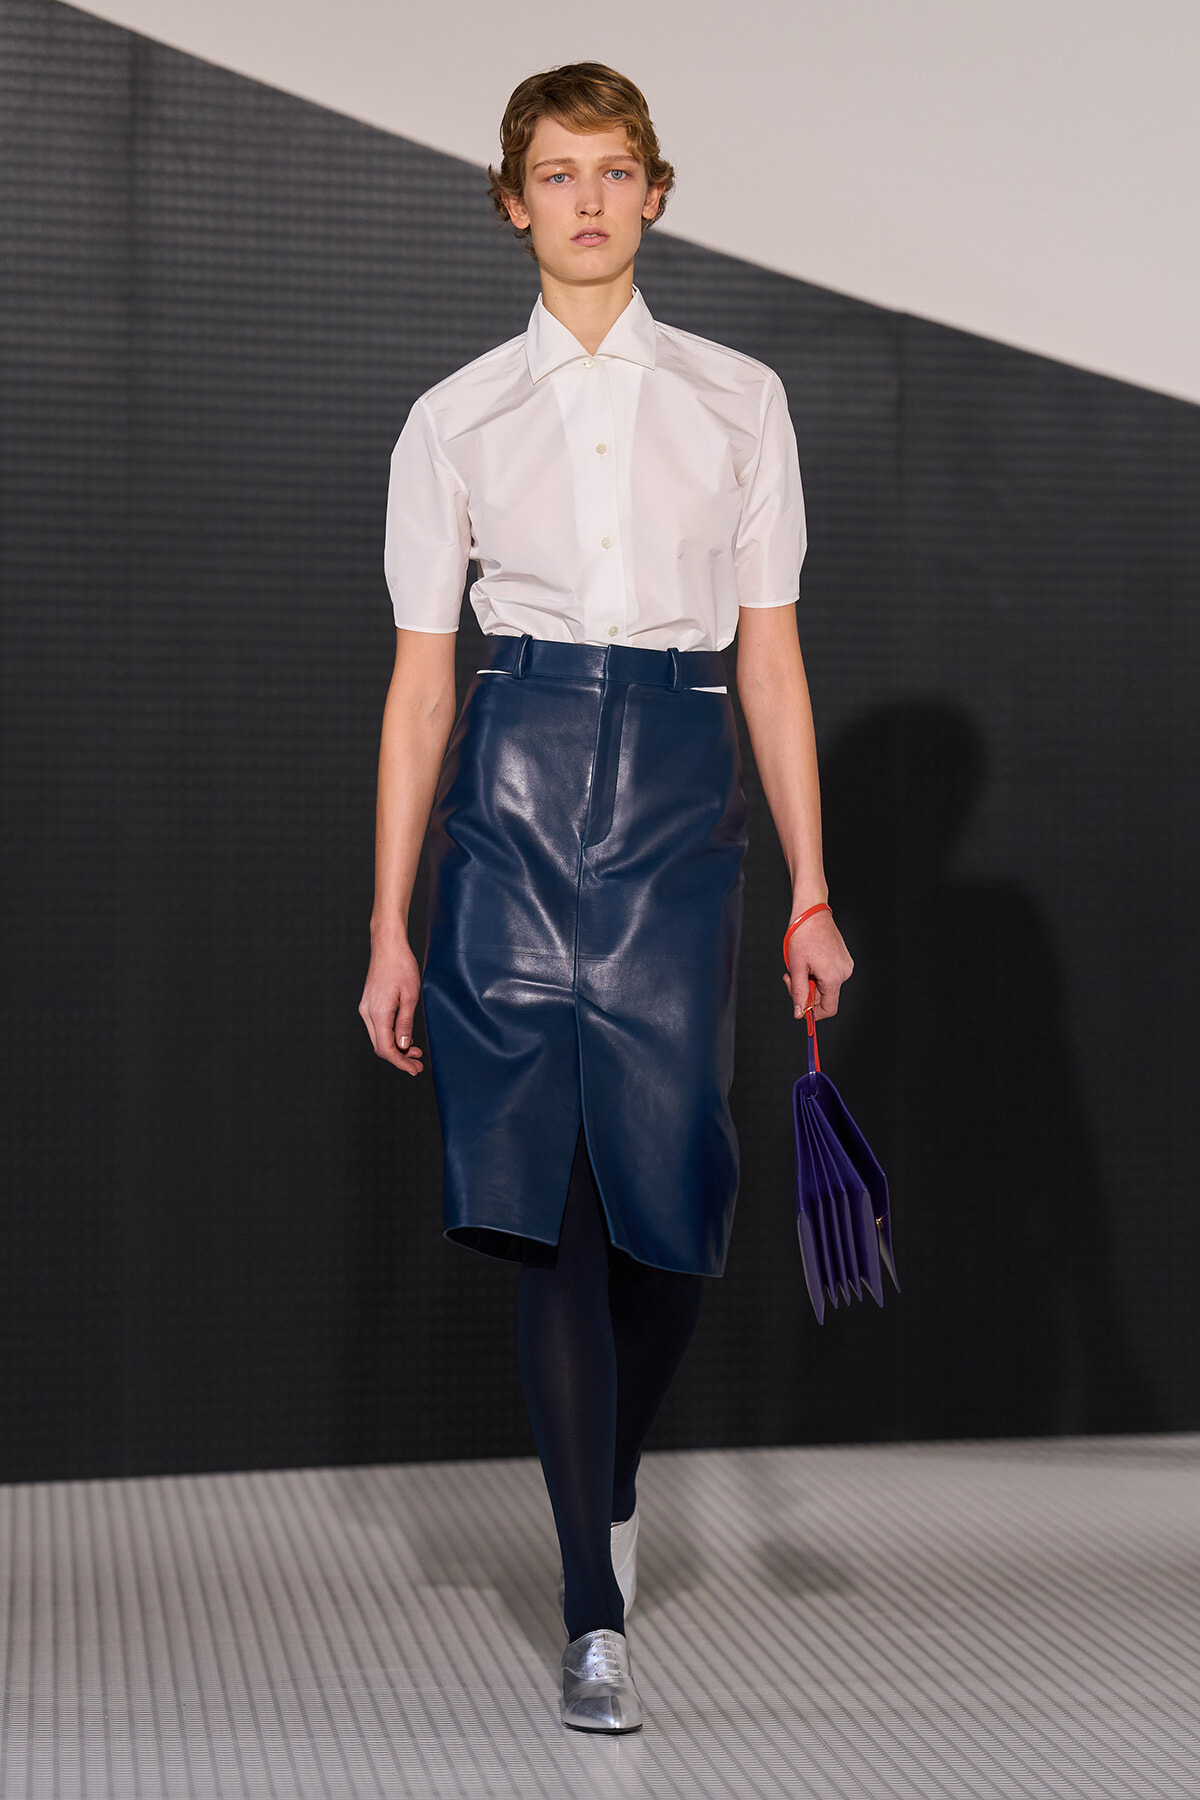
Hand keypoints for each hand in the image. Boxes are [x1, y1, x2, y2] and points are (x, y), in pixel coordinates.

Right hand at [359, 935, 425, 1074]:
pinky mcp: (369, 1004)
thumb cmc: (401, 966)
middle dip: (399, 1058)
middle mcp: (368, 1013)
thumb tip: (402, 1045)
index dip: (400, 1062)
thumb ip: (405, 1023)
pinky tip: (405, 1036)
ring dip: (396, 1047)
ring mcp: (366, 1008)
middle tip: (417, 1065)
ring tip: (414, 1051)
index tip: (414, 1069)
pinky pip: (378, 1027)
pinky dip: (391, 1036)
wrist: (388, 946)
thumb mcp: (410, 996)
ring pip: (379, 1038)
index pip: (386, 1049)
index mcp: (378, 1013)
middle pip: (380, 1047)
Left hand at [782, 909, 853, 1021]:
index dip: (813, 1013)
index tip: (800, 1007)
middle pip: (825, 997)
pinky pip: (829, 974)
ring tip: (799, 964)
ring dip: (810, 980)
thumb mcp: (796, 967)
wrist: (812, 912)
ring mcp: (845, 965)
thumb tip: (799, 1013)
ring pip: (825, 985)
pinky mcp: (843, 959)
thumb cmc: (803, 935)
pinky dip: (816, 972)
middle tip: (790, 977)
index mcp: (833, 977)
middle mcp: (844, 973)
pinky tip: (808, 959)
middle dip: (806, 991)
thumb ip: (799, 993)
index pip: (829, 1009)